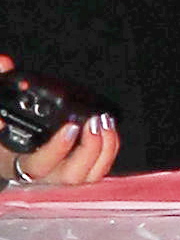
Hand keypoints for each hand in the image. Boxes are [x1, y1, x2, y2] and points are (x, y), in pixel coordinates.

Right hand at [0, 64, 118, 189]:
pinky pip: (98, 170)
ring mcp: (62, 176)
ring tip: (104, 122)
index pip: (38, 165)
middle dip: (89, 149)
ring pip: (89, 176)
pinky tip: (108, 128)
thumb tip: (5, 62)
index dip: (57, 149)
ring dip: (104, 149)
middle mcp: (44, 175)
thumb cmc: (3, 132)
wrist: (8, 152)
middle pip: (72, 176)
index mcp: (19, 163)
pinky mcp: (78, 171)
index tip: (70, 127)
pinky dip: (108, 150)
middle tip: (94, 122)